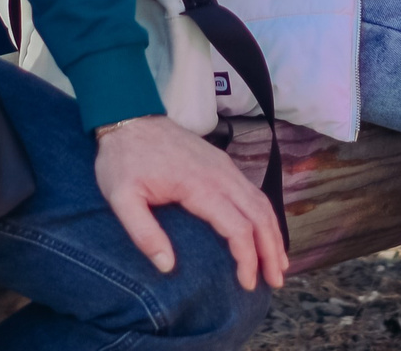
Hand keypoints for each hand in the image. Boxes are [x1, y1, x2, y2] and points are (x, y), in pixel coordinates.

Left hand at [95, 114, 285, 293]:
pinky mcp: (222, 163)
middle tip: (276, 281)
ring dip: (273, 232)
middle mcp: (220, 174)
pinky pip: (252, 191)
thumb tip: (167, 266)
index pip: (237, 226)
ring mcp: (224, 166)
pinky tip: (265, 231)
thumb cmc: (124, 160)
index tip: (247, 284)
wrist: (129, 117)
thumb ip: (143, 233)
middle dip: (271, 250)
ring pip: (261, 201)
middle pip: (259, 215)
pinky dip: (264, 215)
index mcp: (199, 185)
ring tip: (278, 263)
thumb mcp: (121, 197)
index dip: (247, 257)